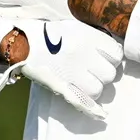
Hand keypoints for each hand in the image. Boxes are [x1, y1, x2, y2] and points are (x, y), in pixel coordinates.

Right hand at [0, 19, 122, 120]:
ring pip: (97, 89)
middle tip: (95, 72)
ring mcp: (71, 71)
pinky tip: (97, 110)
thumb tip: (114, 53)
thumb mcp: (75, 28)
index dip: (113, 59)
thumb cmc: (51, 35)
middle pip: (109, 74)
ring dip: (94, 88)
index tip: (107, 60)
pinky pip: (82, 100)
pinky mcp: (61, 85)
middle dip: (104, 75)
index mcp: (87, 37)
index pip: (116, 54)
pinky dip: (90, 106)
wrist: (24, 44)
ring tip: (86, 83)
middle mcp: (82, 54)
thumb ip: (94, 38)